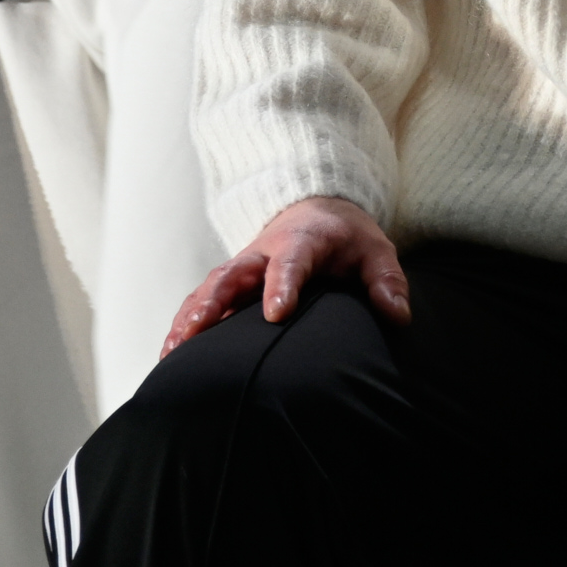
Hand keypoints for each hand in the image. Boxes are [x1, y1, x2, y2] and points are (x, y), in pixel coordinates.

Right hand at [162, 196, 409, 358]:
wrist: (317, 210)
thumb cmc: (346, 237)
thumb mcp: (375, 249)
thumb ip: (385, 280)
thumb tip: (397, 315)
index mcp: (302, 240)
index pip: (291, 261)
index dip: (282, 284)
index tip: (277, 312)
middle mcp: (264, 252)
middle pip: (233, 273)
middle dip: (214, 301)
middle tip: (197, 331)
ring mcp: (243, 267)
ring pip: (210, 288)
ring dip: (190, 317)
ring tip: (172, 352)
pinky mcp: (232, 282)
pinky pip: (203, 301)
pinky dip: (184, 324)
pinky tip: (170, 356)